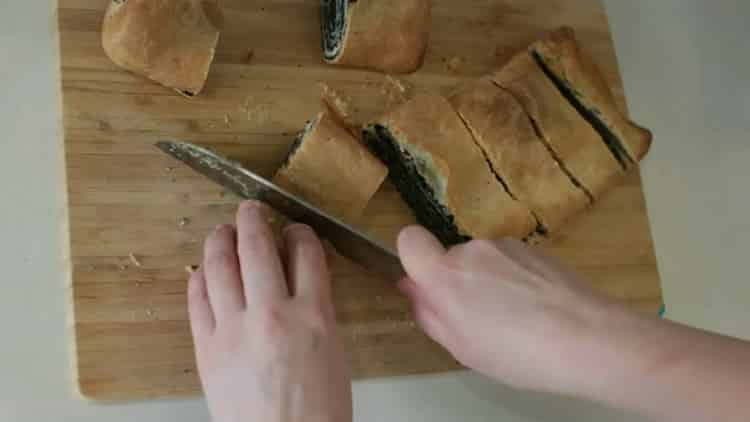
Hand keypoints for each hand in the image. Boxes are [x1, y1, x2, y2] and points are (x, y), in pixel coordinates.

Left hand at [188, 201, 351, 421]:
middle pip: (257, 249)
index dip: (299, 232)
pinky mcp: (207, 349)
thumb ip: (316, 310)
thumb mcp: (334, 353)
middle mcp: (272, 315)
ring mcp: (234, 330)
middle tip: (250, 209)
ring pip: (220, 267)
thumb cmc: (318, 412)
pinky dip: (200, 278)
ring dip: (219, 240)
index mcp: (313, 316)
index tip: (294, 229)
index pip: (306, 253)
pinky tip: (203, 270)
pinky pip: (197, 300)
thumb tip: (299, 279)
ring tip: (222, 230)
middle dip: (253, 220)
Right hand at [397, 226, 620, 394]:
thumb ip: (429, 314)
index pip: (408, 240)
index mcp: (445, 275)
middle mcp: (471, 250)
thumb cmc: (518, 353)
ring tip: (515, 319)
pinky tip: (536, 309)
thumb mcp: (461, 348)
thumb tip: (414, 290)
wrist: (588, 338)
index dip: (413, 260)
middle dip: (457, 282)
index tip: (426, 285)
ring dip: (489, 282)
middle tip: (479, 320)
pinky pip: (510, 262)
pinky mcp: (535, 248)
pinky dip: (515, 280)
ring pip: (482, 261)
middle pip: (450, 258)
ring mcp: (505, 246)